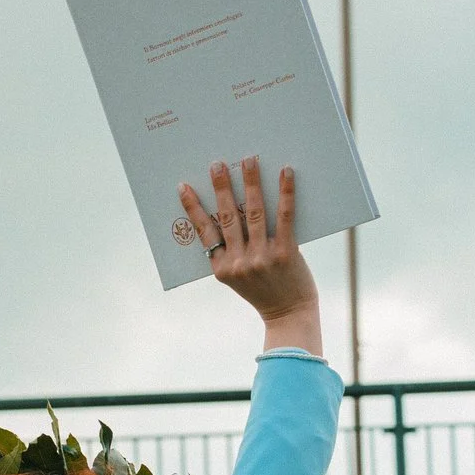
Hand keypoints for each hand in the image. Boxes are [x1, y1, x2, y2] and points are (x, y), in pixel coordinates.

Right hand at [181, 157, 321, 356]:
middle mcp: (239, 262)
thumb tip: (233, 208)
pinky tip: (285, 173)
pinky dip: (285, 192)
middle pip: (228, 217)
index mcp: (221, 268)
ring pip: (254, 212)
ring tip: (248, 160)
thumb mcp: (238, 277)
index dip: (193, 208)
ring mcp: (262, 257)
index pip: (204, 232)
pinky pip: (284, 217)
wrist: (290, 314)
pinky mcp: (286, 253)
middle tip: (217, 165)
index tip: (184, 187)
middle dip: (221, 188)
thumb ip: (232, 250)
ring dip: (251, 182)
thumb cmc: (264, 292)